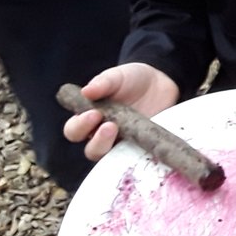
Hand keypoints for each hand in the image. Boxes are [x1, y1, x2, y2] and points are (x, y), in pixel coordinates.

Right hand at [62, 63, 178, 160]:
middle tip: (109, 125)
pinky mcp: (141, 148)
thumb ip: (103, 82)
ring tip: (119, 131)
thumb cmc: (132, 80)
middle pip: (91, 150)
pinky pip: (136, 158)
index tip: (93, 113)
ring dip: (113, 147)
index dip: (80, 125)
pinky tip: (140, 143)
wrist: (161, 83)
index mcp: (89, 118)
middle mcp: (102, 136)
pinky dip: (136, 154)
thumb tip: (86, 91)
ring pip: (111, 158)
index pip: (74, 130)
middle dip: (96, 140)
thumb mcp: (118, 76)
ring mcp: (122, 144)